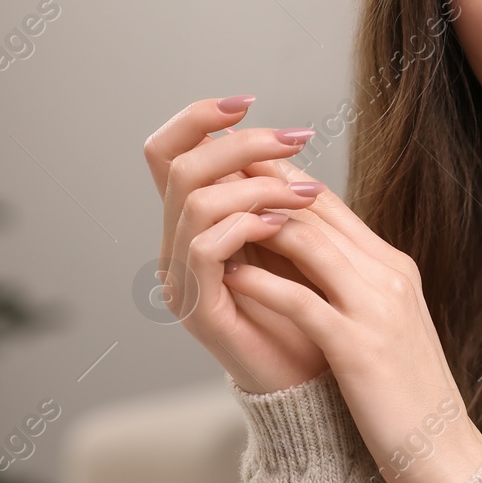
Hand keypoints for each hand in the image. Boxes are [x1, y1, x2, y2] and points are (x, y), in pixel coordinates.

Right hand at [143, 96, 330, 394]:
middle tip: (298, 139)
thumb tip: (276, 139)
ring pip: (195, 201)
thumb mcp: (290, 234)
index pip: (166, 152)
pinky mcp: (200, 309)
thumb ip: (271, 192)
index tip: (247, 103)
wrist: (315, 380)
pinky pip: (205, 249)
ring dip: (258, 185)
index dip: (198, 117)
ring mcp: (182, 278)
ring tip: (306, 194)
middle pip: (180, 165)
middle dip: (242, 143)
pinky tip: (286, 225)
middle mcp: (176, 245)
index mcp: (192, 220)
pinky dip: (246, 226)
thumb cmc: (308, 305)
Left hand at [219, 155, 481, 482]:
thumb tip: (302, 260)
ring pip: (309, 243)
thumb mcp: (383, 325)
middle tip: (212, 174)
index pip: (330, 204)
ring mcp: (377, 308)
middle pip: (317, 211)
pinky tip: (230, 278)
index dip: (281, 179)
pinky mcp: (360, 347)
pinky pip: (302, 302)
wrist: (445, 455)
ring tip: (212, 217)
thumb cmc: (405, 396)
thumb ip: (351, 286)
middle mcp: (388, 276)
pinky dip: (263, 285)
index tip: (237, 168)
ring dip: (256, 225)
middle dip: (261, 189)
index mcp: (392, 267)